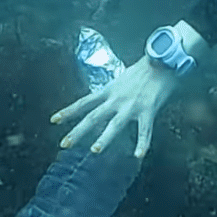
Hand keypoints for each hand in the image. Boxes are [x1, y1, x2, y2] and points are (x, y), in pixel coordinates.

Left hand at [50, 22, 203, 157]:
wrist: (163, 61)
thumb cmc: (144, 70)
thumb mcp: (122, 79)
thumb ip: (113, 93)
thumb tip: (105, 103)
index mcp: (109, 90)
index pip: (84, 102)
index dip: (68, 112)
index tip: (53, 121)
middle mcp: (116, 99)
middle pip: (93, 117)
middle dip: (78, 131)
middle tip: (64, 144)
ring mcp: (131, 105)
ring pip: (115, 124)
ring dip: (104, 138)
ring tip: (94, 150)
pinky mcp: (148, 110)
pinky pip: (145, 130)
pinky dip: (142, 144)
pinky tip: (138, 156)